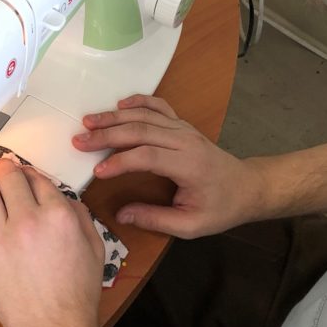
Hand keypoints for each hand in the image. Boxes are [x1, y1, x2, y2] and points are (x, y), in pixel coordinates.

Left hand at [0, 159, 103, 326]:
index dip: (29, 172)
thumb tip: (60, 197)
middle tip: (1, 170)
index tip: (24, 176)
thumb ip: (80, 215)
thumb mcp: (95, 247)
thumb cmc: (76, 293)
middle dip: (4, 168)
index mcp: (58, 215)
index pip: (36, 177)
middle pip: (7, 176)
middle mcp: (27, 219)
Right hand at [72, 94, 266, 237]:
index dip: (120, 162)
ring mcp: (184, 129)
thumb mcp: (191, 225)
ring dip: (114, 117)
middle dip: (107, 134)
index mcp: (189, 165)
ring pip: (145, 116)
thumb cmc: (220, 208)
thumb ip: (156, 219)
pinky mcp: (182, 125)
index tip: (97, 171)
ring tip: (88, 121)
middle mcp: (185, 140)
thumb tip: (122, 215)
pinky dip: (138, 101)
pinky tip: (119, 105)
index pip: (148, 156)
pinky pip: (158, 106)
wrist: (246, 187)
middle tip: (79, 140)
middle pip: (141, 130)